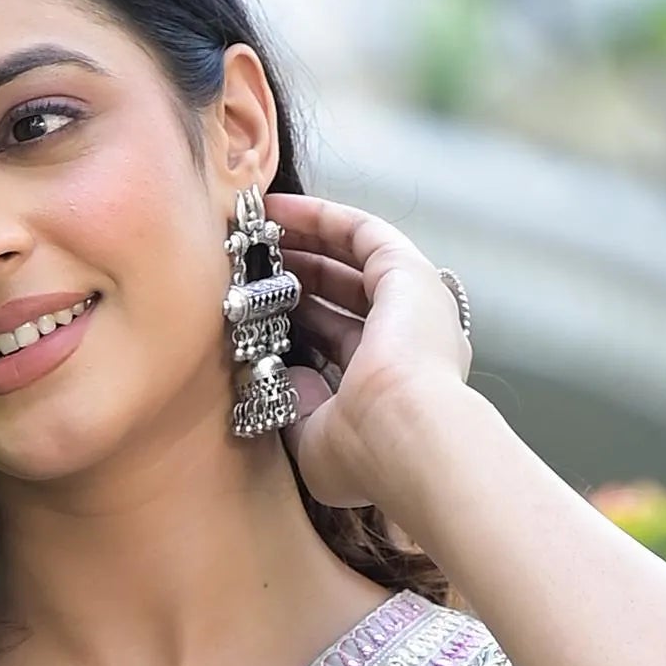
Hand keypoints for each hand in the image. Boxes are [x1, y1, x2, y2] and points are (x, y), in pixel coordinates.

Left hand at [268, 190, 471, 517]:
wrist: (407, 437)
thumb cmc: (366, 455)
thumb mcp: (314, 438)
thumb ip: (297, 406)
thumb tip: (284, 374)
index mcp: (395, 384)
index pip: (340, 338)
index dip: (298, 319)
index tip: (256, 308)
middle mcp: (412, 340)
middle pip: (345, 293)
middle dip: (297, 274)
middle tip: (250, 261)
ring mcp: (415, 303)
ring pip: (353, 257)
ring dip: (305, 240)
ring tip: (256, 229)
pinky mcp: (410, 273)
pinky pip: (361, 231)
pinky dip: (321, 217)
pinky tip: (278, 211)